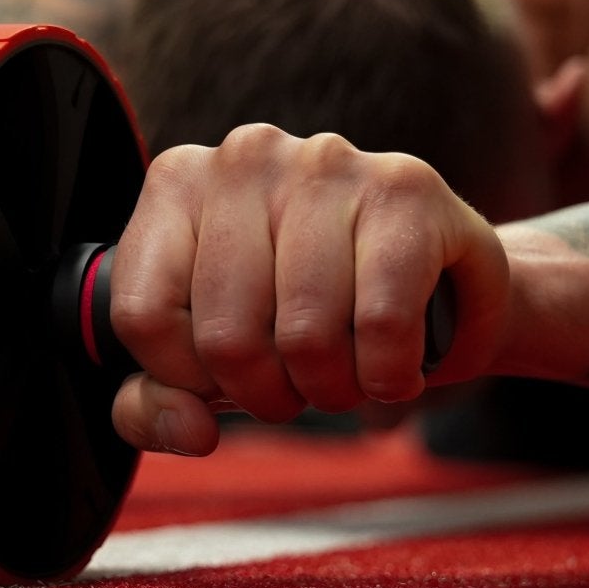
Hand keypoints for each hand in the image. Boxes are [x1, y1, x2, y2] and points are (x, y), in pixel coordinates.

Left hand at [107, 124, 509, 455]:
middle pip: (226, 337)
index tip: (225, 377)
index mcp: (179, 184)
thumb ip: (158, 403)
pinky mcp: (404, 187)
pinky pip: (381, 323)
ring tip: (349, 372)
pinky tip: (394, 366)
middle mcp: (245, 157)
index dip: (187, 379)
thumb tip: (188, 430)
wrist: (444, 278)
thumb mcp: (215, 359)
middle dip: (269, 396)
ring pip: (305, 335)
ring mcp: (326, 163)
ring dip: (334, 390)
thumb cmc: (312, 311)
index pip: (144, 315)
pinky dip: (389, 374)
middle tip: (300, 385)